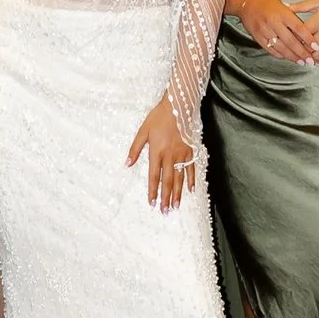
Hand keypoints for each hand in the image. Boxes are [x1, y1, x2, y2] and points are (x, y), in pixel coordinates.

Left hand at [126, 96, 198, 211]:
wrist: (177, 106)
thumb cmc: (158, 117)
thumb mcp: (142, 131)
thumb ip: (135, 149)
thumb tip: (127, 164)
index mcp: (156, 152)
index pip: (154, 177)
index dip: (153, 191)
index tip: (151, 203)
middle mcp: (170, 156)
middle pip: (167, 181)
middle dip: (165, 198)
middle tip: (164, 211)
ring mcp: (182, 155)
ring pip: (180, 178)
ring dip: (177, 194)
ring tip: (175, 206)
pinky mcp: (190, 151)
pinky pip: (191, 168)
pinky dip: (191, 180)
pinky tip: (190, 191)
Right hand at [233, 0, 318, 64]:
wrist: (246, 2)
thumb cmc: (266, 2)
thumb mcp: (283, 5)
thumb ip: (293, 18)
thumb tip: (305, 33)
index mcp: (282, 13)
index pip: (299, 28)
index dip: (308, 39)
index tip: (316, 47)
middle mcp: (274, 22)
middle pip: (291, 41)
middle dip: (302, 53)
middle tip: (311, 60)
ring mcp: (265, 31)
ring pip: (281, 48)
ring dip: (292, 57)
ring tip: (301, 62)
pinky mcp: (257, 37)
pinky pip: (270, 49)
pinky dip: (279, 55)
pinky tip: (286, 57)